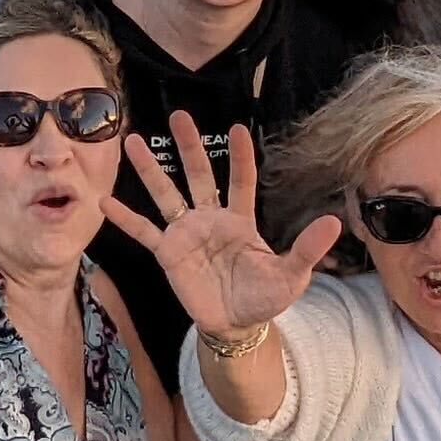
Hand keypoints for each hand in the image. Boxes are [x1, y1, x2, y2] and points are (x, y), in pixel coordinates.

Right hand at [107, 111, 341, 339]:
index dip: (239, 156)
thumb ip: (307, 249)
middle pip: (198, 175)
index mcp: (241, 220)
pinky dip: (126, 218)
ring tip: (132, 141)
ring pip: (166, 194)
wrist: (236, 325)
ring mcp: (186, 233)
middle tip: (179, 115)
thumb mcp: (291, 276)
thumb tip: (334, 223)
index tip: (237, 128)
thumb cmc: (264, 297)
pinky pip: (144, 231)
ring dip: (150, 169)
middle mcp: (211, 219)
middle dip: (189, 145)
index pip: (240, 180)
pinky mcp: (168, 253)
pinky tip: (106, 202)